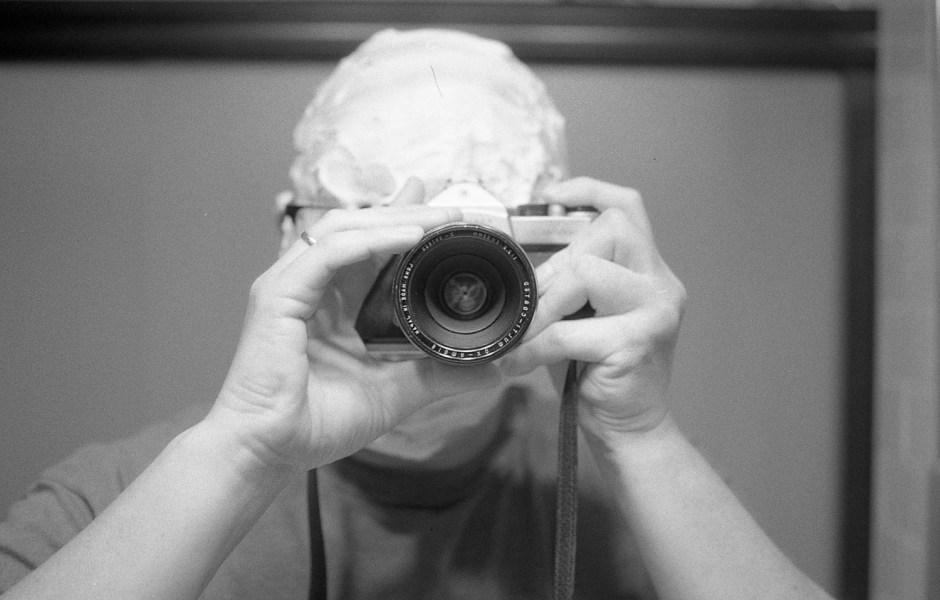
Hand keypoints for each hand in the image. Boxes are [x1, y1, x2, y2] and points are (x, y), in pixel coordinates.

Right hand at [210, 182, 500, 475]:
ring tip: (439, 218)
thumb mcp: (395, 393)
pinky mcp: (277, 297)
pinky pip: (327, 254)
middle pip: (358, 227)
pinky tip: (407, 237)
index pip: (369, 245)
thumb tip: (495, 368)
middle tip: (452, 207)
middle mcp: (309, 286)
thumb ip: (440, 375)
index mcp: (332, 302)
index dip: (402, 220)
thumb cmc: (316, 424)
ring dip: (394, 218)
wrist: (268, 452)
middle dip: (406, 211)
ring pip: (344, 229)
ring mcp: (289, 286)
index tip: (445, 212)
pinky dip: (369, 241)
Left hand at [499, 177, 685, 443]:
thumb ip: (570, 284)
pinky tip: (518, 363)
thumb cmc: (600, 374)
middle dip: (556, 263)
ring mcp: (656, 311)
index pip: (627, 207)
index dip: (588, 190)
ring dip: (544, 304)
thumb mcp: (586, 318)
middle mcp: (661, 284)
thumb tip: (520, 261)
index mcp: (649, 271)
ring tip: (526, 333)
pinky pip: (568, 331)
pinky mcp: (638, 342)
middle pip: (608, 230)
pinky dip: (534, 347)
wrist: (633, 432)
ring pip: (587, 272)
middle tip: (531, 303)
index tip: (550, 194)